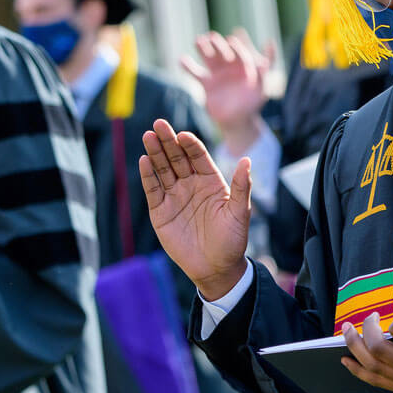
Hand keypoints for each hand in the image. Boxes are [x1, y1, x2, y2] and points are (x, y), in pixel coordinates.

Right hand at [140, 119, 250, 299]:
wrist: (215, 268)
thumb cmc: (232, 240)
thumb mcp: (239, 213)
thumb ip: (242, 187)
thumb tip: (247, 160)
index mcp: (211, 182)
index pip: (199, 157)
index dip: (191, 145)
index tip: (183, 135)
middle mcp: (191, 185)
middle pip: (177, 158)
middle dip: (168, 141)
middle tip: (158, 124)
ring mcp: (175, 196)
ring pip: (163, 169)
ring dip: (155, 153)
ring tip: (148, 136)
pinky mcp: (160, 211)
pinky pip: (153, 189)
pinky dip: (148, 176)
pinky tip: (144, 160)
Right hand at [182, 30, 275, 153]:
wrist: (238, 119)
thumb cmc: (253, 102)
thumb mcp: (262, 87)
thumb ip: (264, 72)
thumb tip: (267, 58)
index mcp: (244, 65)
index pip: (240, 53)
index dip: (237, 47)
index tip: (232, 41)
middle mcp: (229, 66)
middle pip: (222, 52)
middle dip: (218, 44)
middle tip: (212, 36)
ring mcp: (216, 74)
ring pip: (208, 58)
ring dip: (203, 48)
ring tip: (198, 40)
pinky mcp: (206, 84)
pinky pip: (195, 73)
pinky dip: (188, 66)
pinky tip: (182, 59)